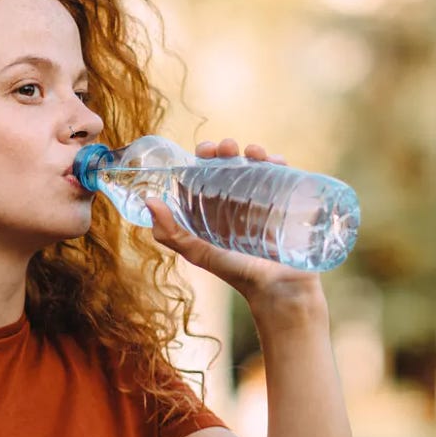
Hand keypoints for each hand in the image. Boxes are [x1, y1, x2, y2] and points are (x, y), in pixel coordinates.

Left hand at [144, 138, 327, 310]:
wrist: (278, 288)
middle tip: (226, 148)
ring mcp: (262, 200)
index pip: (205, 174)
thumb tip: (150, 201)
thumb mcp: (198, 252)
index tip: (204, 151)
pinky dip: (278, 162)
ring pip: (256, 165)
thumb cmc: (237, 272)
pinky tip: (275, 161)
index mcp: (213, 209)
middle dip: (226, 150)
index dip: (203, 158)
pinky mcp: (285, 202)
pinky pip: (282, 176)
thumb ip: (171, 233)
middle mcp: (236, 201)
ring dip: (253, 152)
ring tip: (252, 152)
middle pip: (230, 165)